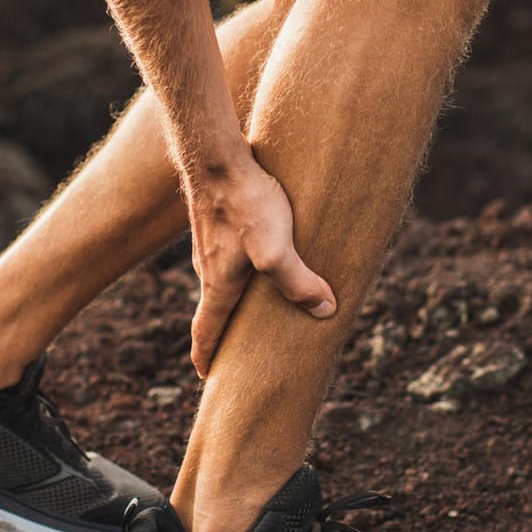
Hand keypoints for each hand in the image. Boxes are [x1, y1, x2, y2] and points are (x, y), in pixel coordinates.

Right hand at [187, 154, 335, 378]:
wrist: (217, 155)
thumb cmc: (244, 202)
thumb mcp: (276, 248)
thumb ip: (298, 282)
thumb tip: (325, 310)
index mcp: (218, 284)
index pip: (206, 331)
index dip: (206, 356)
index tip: (205, 376)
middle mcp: (208, 267)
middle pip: (215, 309)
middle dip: (225, 332)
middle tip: (237, 350)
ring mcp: (210, 243)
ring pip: (223, 280)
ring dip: (235, 298)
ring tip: (257, 306)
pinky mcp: (219, 220)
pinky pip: (229, 254)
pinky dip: (241, 268)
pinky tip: (260, 254)